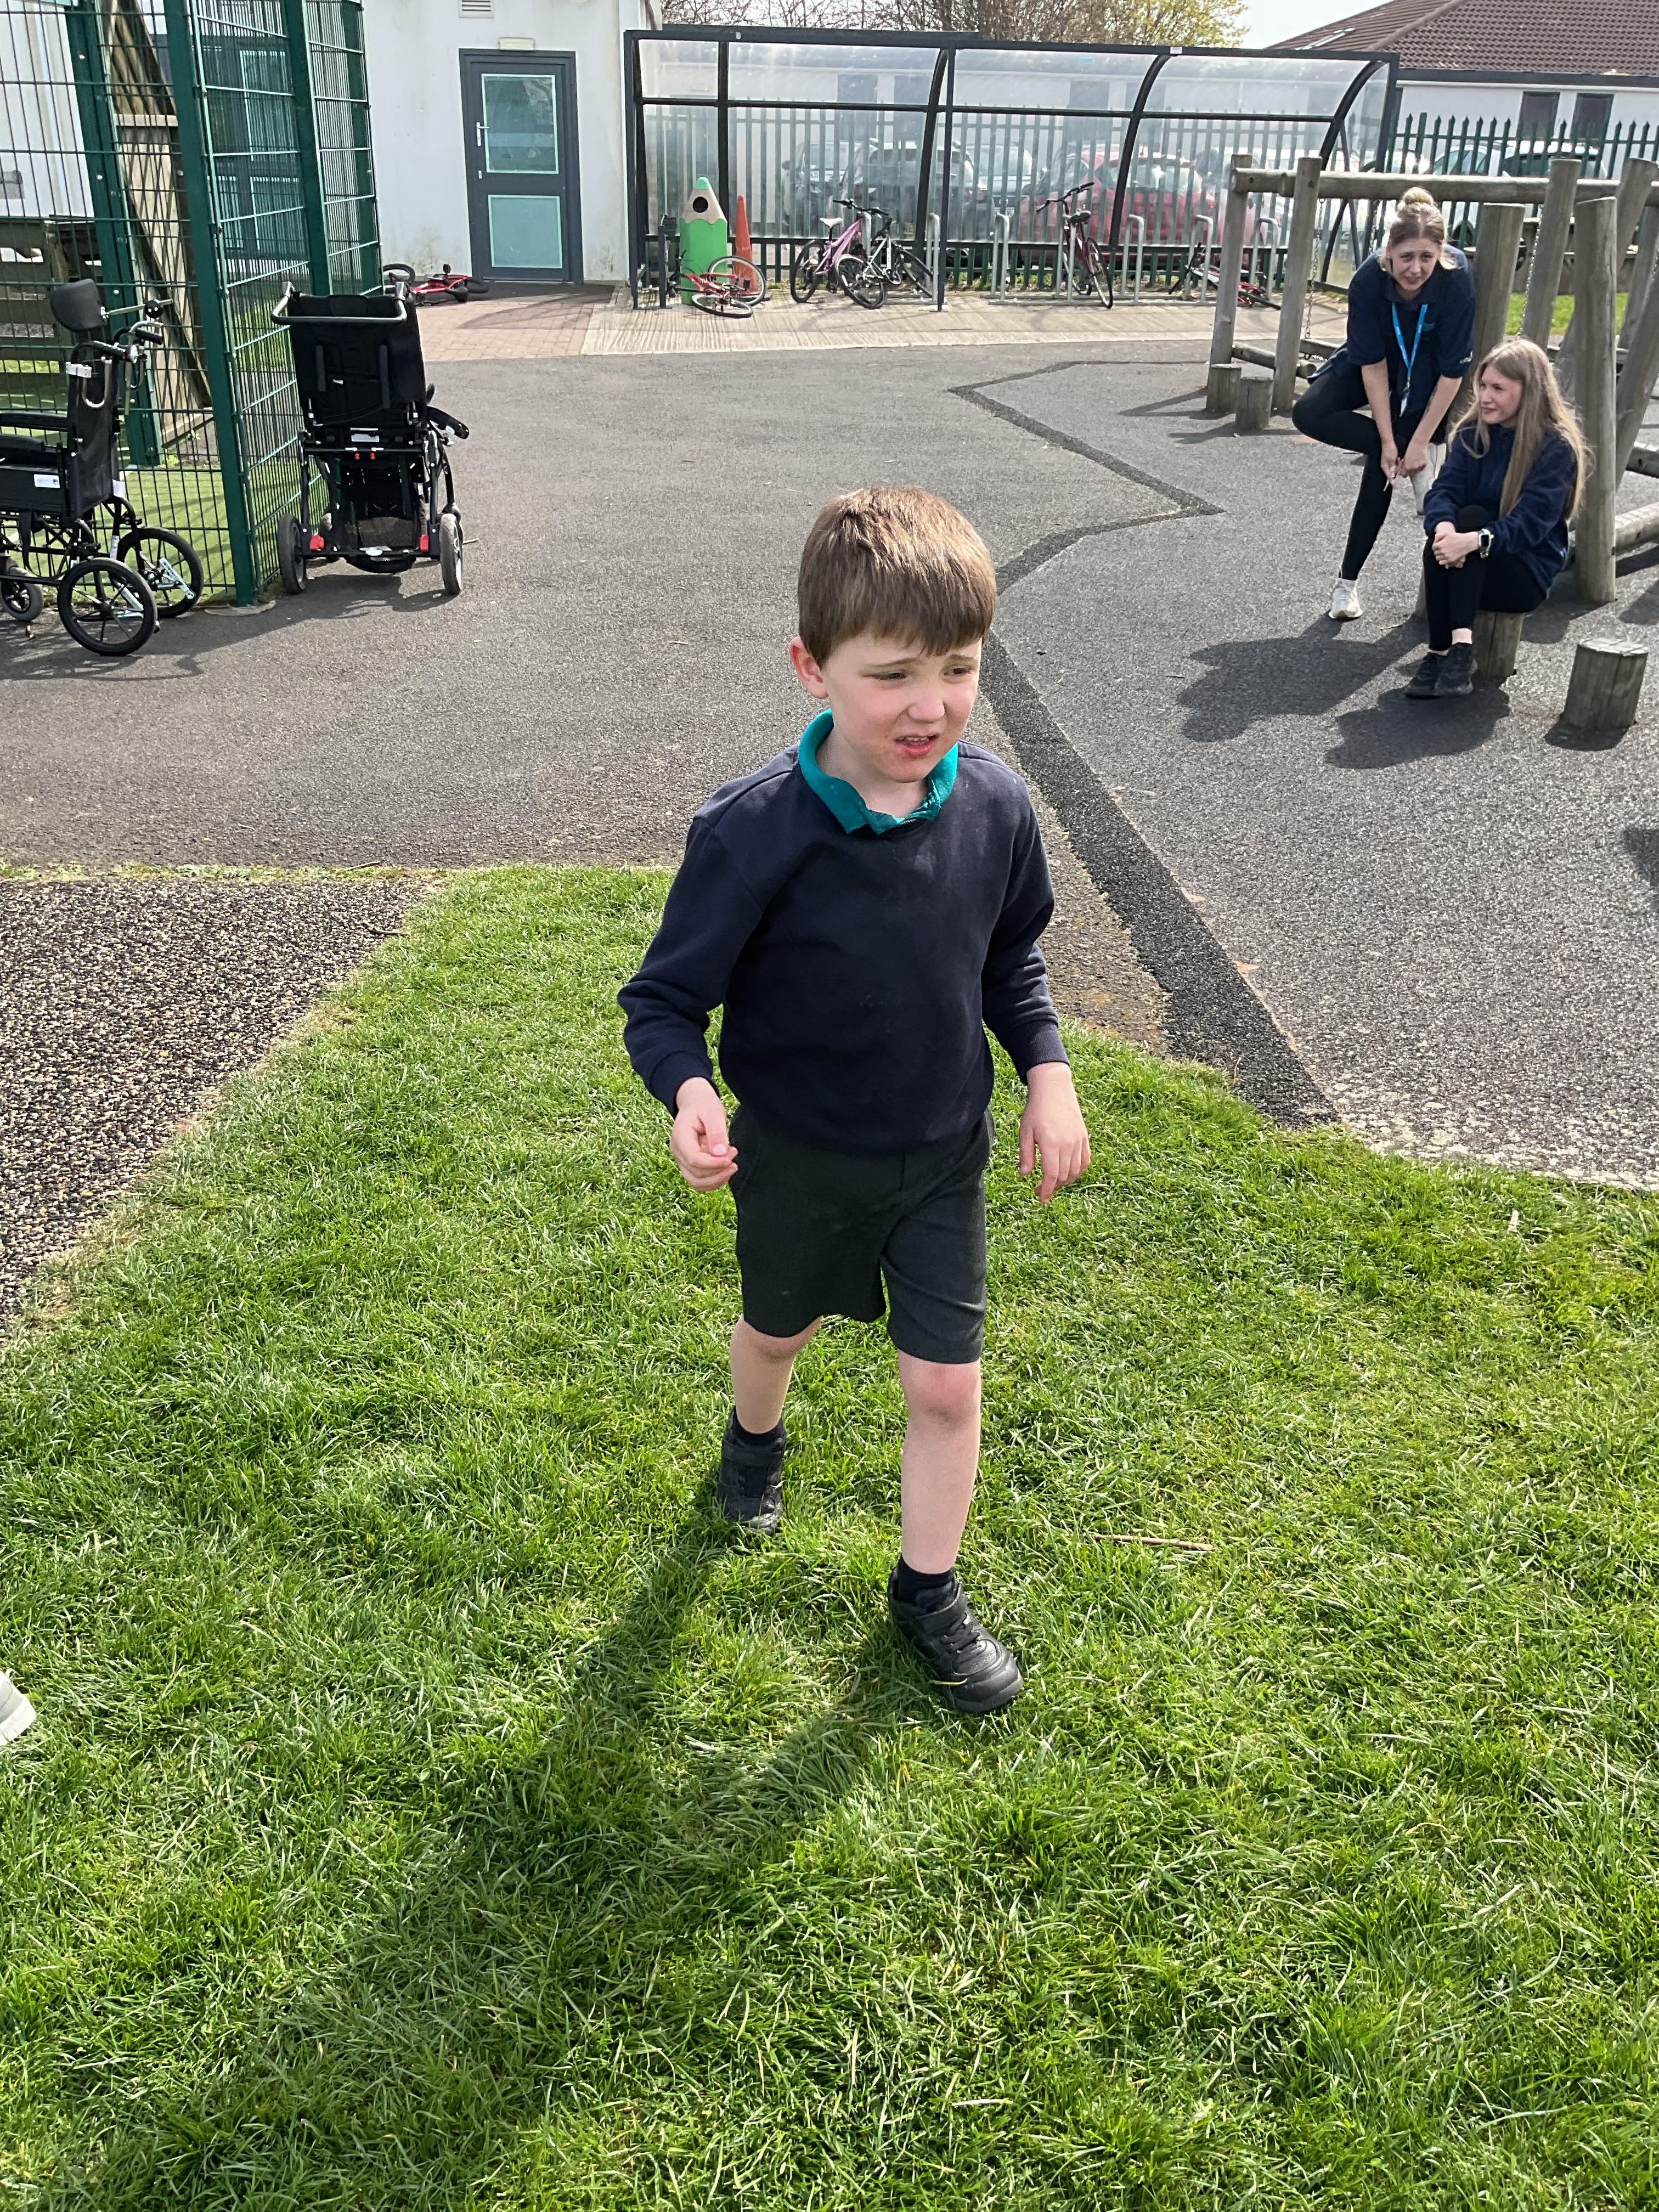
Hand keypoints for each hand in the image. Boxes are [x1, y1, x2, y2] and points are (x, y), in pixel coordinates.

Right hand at [670, 1076, 736, 1190]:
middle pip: (695, 1174)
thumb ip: (717, 1133)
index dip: (714, 1164)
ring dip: (717, 1179)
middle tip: (733, 1154)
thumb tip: (720, 1154)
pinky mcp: (689, 1164)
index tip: (730, 1159)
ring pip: (696, 1182)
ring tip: (732, 1165)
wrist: (695, 1102)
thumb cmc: (703, 1105)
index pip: (694, 1159)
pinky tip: (725, 1169)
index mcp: (680, 1137)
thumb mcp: (713, 1113)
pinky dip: (714, 1180)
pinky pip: (699, 1180)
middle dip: (718, 1170)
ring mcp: (682, 1159)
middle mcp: (678, 1151)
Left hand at [1019, 1062, 1090, 1203]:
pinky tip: (1068, 1174)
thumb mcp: (1025, 1131)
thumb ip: (1026, 1154)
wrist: (1054, 1089)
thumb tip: (1025, 1175)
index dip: (1046, 1190)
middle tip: (1040, 1190)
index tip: (1041, 1198)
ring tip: (1052, 1182)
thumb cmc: (1036, 1110)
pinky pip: (1085, 1161)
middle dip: (1052, 1187)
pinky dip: (1077, 1171)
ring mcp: (1078, 1141)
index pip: (1051, 1175)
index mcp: (1051, 1143)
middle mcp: (1068, 1144)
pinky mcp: (1084, 1137)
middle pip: (1063, 1176)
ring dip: (1064, 1181)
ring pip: (1075, 1171)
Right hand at [1379, 439, 1399, 480]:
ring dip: (1398, 466)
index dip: (1392, 482)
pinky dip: (1398, 463)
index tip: (1395, 487)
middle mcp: (1385, 466)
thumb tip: (1392, 476)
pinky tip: (1399, 459)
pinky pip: (1395, 465)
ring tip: (1399, 459)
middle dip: (1397, 470)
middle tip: (1399, 462)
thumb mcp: (1392, 459)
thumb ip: (1392, 468)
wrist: (1388, 442)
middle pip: (1393, 473)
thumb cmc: (1389, 449)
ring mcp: (1388, 464)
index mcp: (1385, 467)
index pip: (1389, 477)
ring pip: (1395, 469)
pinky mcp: (1390, 461)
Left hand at [1400, 437, 1430, 480]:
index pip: (1404, 475)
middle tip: (1409, 466)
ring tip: (1414, 463)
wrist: (1418, 444)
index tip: (1403, 471)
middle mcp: (1413, 468)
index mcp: (1407, 467)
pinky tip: (1419, 461)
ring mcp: (1419, 466)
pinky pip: (1421, 468)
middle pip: (1410, 474)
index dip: (1403, 473)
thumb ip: (1403, 466)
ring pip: (1416, 472)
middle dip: (1409, 471)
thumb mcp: (1404, 458)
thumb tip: (1401, 470)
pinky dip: (1420, 466)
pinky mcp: (1424, 464)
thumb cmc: (1410, 449)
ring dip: (1414, 469)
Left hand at [1433, 525, 1477, 568]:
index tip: (1438, 546)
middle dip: (1437, 551)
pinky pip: (1441, 563)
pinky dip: (1442, 561)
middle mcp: (1443, 550)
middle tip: (1441, 549)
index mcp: (1441, 544)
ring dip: (1439, 556)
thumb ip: (1440, 535)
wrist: (1467, 542)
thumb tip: (1435, 538)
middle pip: (1435, 553)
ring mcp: (1447, 556)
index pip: (1433, 547)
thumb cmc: (1458, 537)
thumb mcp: (1448, 534)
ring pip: (1437, 558)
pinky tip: (1445, 558)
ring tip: (1443, 554)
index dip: (1436, 546)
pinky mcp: (1450, 560)